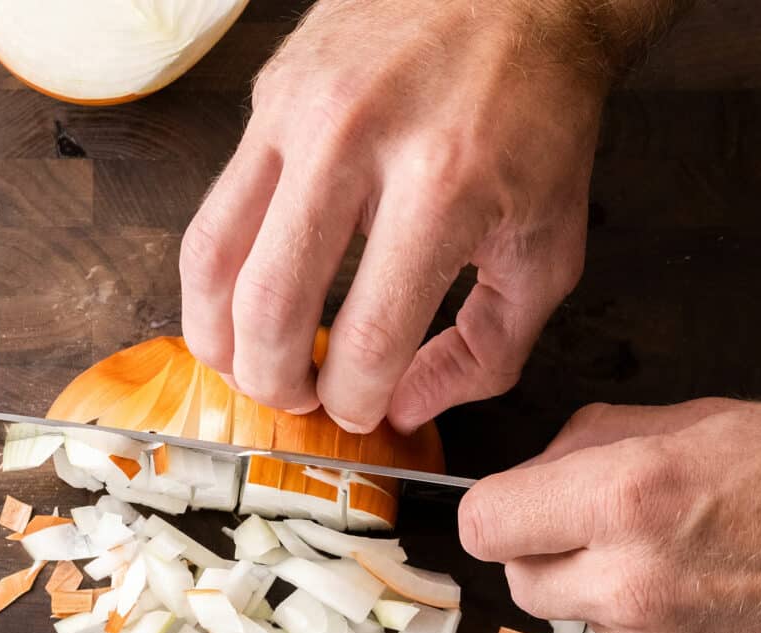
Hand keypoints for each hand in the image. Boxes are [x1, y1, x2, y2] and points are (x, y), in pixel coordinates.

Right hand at [181, 0, 619, 431]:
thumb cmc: (539, 120)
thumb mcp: (547, 247)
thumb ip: (488, 348)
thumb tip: (406, 407)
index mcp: (443, 187)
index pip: (366, 339)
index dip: (353, 399)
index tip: (357, 409)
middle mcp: (355, 142)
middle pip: (270, 305)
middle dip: (273, 381)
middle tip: (292, 398)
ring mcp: (299, 111)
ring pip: (213, 255)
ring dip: (215, 335)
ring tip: (238, 363)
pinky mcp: (268, 96)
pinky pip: (215, 206)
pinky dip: (220, 273)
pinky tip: (241, 298)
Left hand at [458, 398, 760, 632]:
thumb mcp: (685, 421)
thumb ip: (583, 447)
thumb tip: (529, 475)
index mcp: (626, 499)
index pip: (484, 524)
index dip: (497, 509)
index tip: (514, 505)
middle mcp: (638, 583)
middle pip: (519, 581)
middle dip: (543, 550)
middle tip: (594, 527)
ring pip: (579, 619)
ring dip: (602, 589)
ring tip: (675, 558)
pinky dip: (656, 630)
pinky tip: (709, 598)